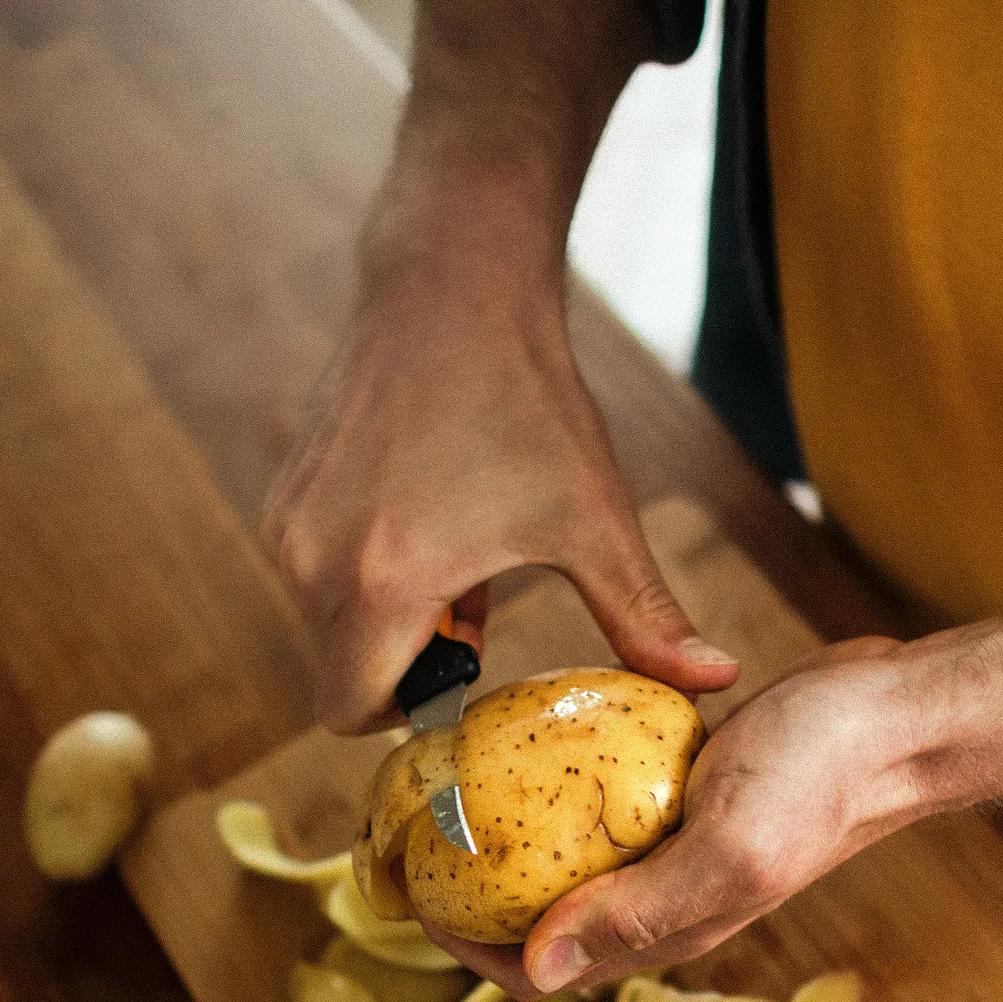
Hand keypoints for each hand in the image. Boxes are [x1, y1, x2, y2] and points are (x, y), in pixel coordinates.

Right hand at [263, 267, 735, 732]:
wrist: (453, 286)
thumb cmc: (527, 402)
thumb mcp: (595, 520)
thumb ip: (645, 617)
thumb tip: (720, 680)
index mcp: (384, 581)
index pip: (350, 712)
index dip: (409, 715)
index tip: (466, 675)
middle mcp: (315, 560)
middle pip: (345, 672)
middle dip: (412, 662)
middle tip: (481, 607)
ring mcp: (290, 524)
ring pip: (330, 624)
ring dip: (391, 616)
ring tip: (459, 552)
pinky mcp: (282, 496)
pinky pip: (316, 574)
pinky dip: (365, 572)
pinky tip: (423, 517)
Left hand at [425, 639, 923, 996]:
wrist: (895, 715)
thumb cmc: (823, 776)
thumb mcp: (726, 844)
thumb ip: (638, 909)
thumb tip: (537, 968)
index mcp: (669, 928)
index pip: (543, 970)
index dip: (471, 947)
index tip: (419, 894)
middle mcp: (663, 897)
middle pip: (544, 919)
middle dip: (474, 895)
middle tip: (418, 836)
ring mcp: (672, 843)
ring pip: (566, 861)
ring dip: (508, 840)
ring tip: (454, 788)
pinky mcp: (681, 789)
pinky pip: (598, 801)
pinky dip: (554, 785)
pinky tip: (525, 737)